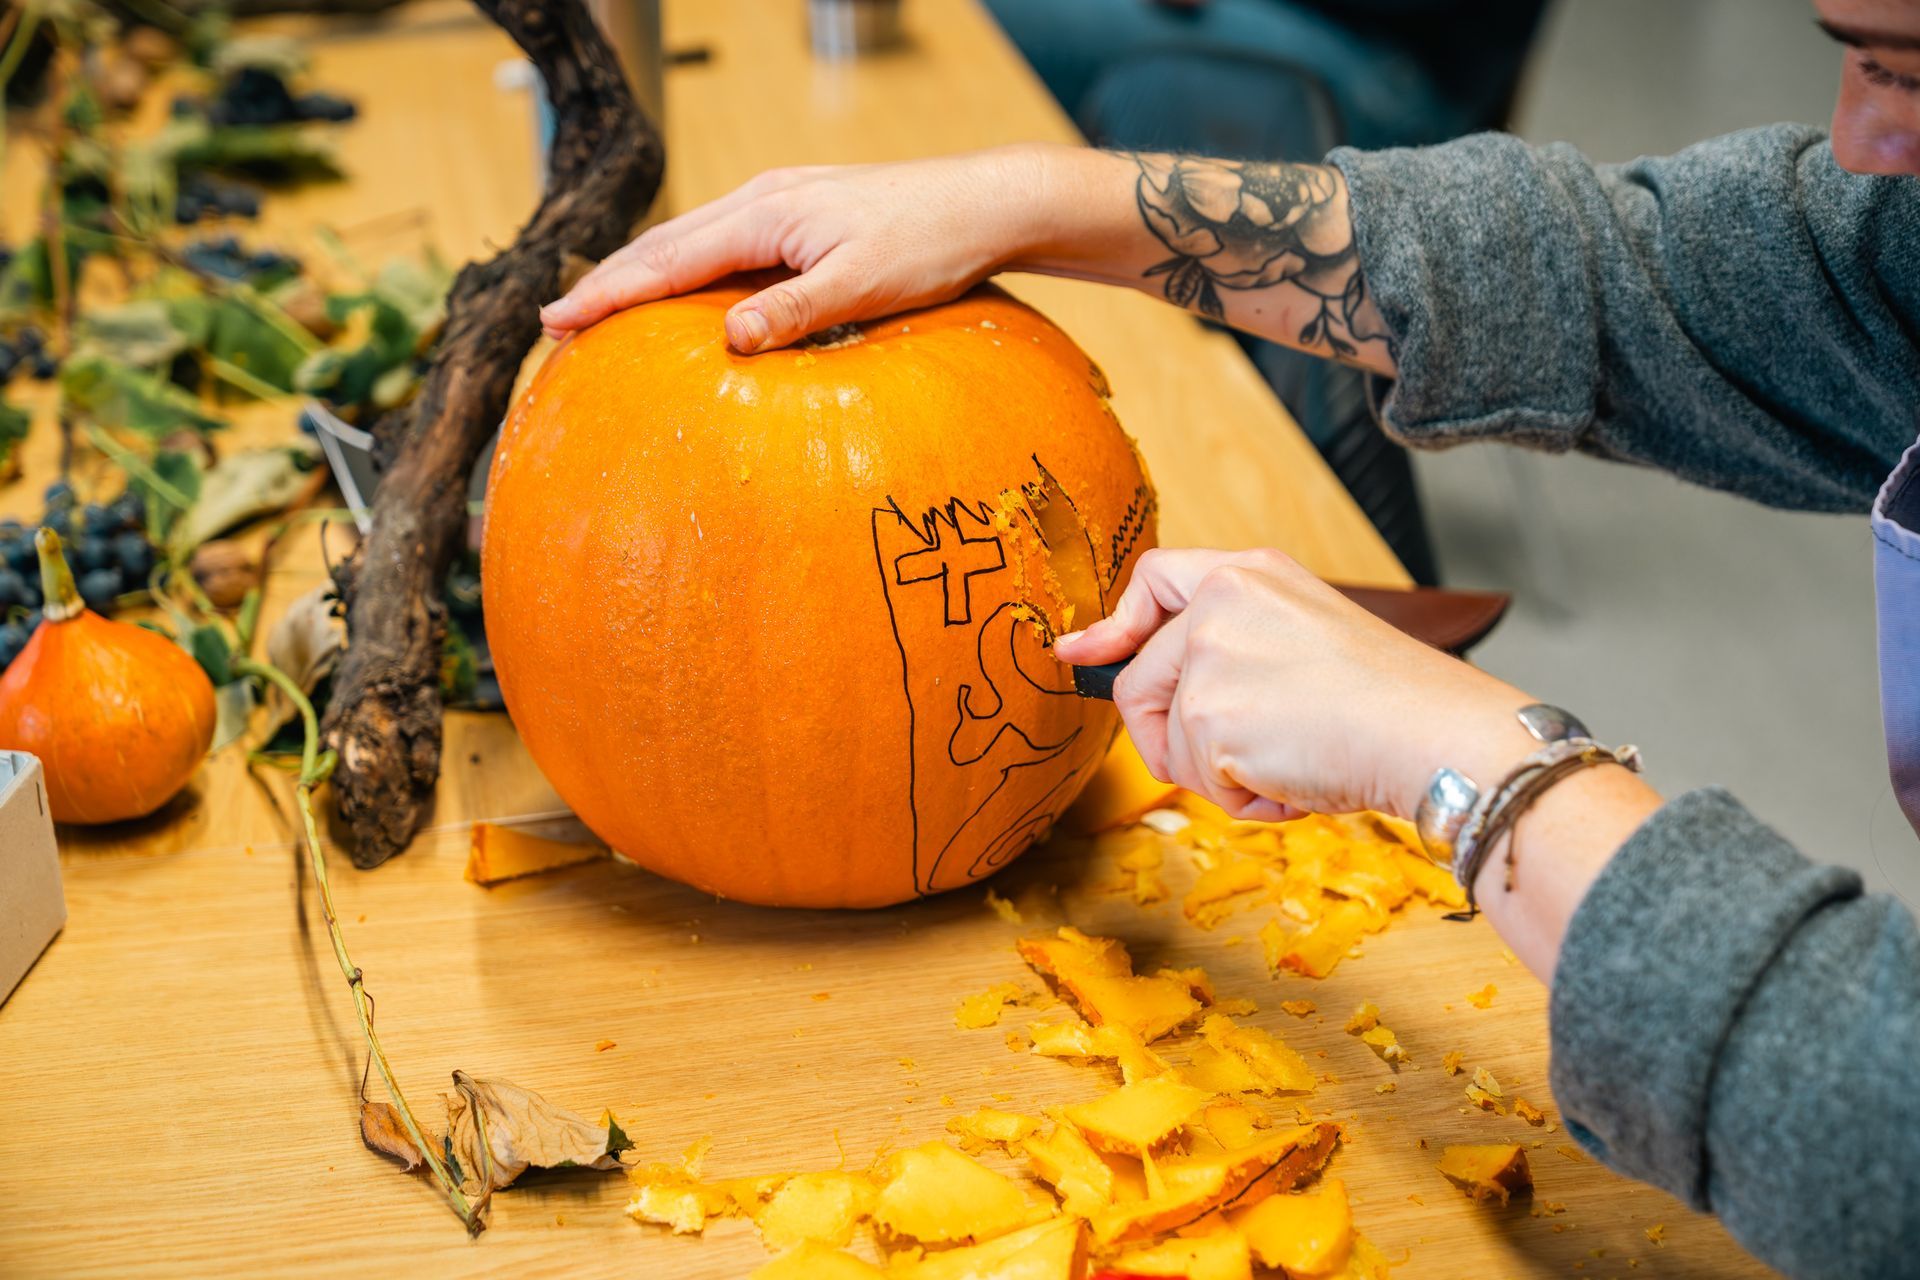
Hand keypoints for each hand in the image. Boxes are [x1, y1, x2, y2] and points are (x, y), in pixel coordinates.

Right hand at [539, 145, 1063, 351]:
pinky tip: (676, 287)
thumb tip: (731, 340)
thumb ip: (795, 311)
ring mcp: (779, 201)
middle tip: (553, 324)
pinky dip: (681, 264)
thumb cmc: (931, 243)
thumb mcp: (863, 285)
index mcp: (767, 214)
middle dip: (606, 282)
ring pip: (689, 238)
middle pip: (664, 243)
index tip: (557, 322)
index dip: (608, 294)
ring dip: (638, 272)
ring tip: (594, 306)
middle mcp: (763, 199)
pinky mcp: (798, 212)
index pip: (668, 260)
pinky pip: (720, 240)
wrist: (984, 203)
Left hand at [1054, 548, 1543, 821]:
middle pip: (1142, 685)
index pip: (1156, 578)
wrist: (1431, 730)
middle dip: (1177, 740)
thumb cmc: (1392, 698)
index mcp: (1248, 575)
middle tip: (1248, 758)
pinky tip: (1300, 778)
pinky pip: (1203, 784)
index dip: (1113, 624)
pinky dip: (1250, 802)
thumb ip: (1233, 642)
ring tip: (1298, 756)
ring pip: (1172, 745)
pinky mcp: (1206, 718)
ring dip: (1228, 776)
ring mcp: (1207, 660)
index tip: (1081, 653)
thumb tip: (1164, 694)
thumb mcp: (1306, 632)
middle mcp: (1217, 605)